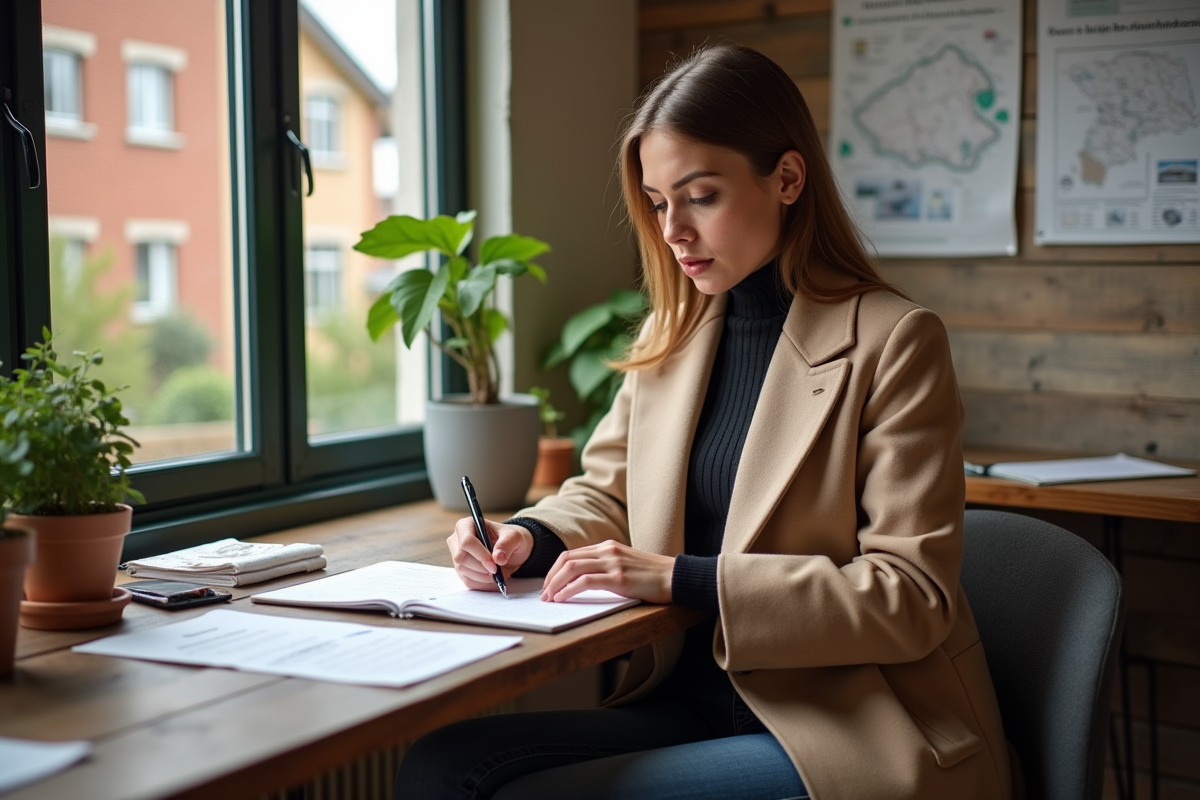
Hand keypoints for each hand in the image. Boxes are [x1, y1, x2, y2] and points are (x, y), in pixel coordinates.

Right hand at [447, 518, 533, 591]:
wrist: (511, 549)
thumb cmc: (510, 538)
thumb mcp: (515, 537)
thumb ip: (507, 544)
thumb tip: (498, 557)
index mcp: (467, 525)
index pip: (467, 542)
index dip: (480, 555)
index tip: (495, 565)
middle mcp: (457, 539)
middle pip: (461, 557)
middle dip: (481, 567)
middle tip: (497, 570)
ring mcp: (457, 555)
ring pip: (462, 570)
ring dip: (482, 576)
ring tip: (497, 573)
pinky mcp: (461, 569)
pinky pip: (467, 580)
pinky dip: (482, 583)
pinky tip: (492, 578)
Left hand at [541, 540, 673, 603]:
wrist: (677, 577)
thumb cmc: (654, 577)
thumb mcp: (626, 566)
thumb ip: (607, 568)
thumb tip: (584, 583)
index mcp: (608, 546)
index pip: (572, 554)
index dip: (555, 570)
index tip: (549, 585)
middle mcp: (607, 550)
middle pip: (566, 559)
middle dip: (550, 577)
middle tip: (544, 594)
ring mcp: (613, 563)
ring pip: (571, 568)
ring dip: (555, 584)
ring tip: (549, 598)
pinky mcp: (618, 578)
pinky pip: (584, 582)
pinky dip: (568, 590)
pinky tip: (562, 599)